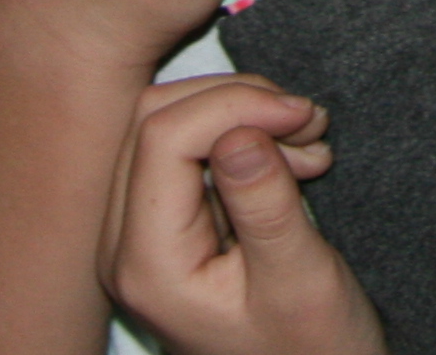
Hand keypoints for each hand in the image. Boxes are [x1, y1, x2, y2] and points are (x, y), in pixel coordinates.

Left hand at [108, 75, 383, 354]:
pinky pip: (188, 151)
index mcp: (147, 265)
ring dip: (244, 117)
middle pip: (156, 120)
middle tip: (309, 124)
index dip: (235, 105)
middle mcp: (125, 246)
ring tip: (309, 145)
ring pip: (171, 125)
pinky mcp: (165, 226)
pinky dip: (242, 139)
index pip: (164, 137)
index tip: (302, 115)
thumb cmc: (310, 350)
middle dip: (239, 104)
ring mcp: (139, 235)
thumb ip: (265, 206)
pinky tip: (293, 159)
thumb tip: (240, 130)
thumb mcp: (300, 281)